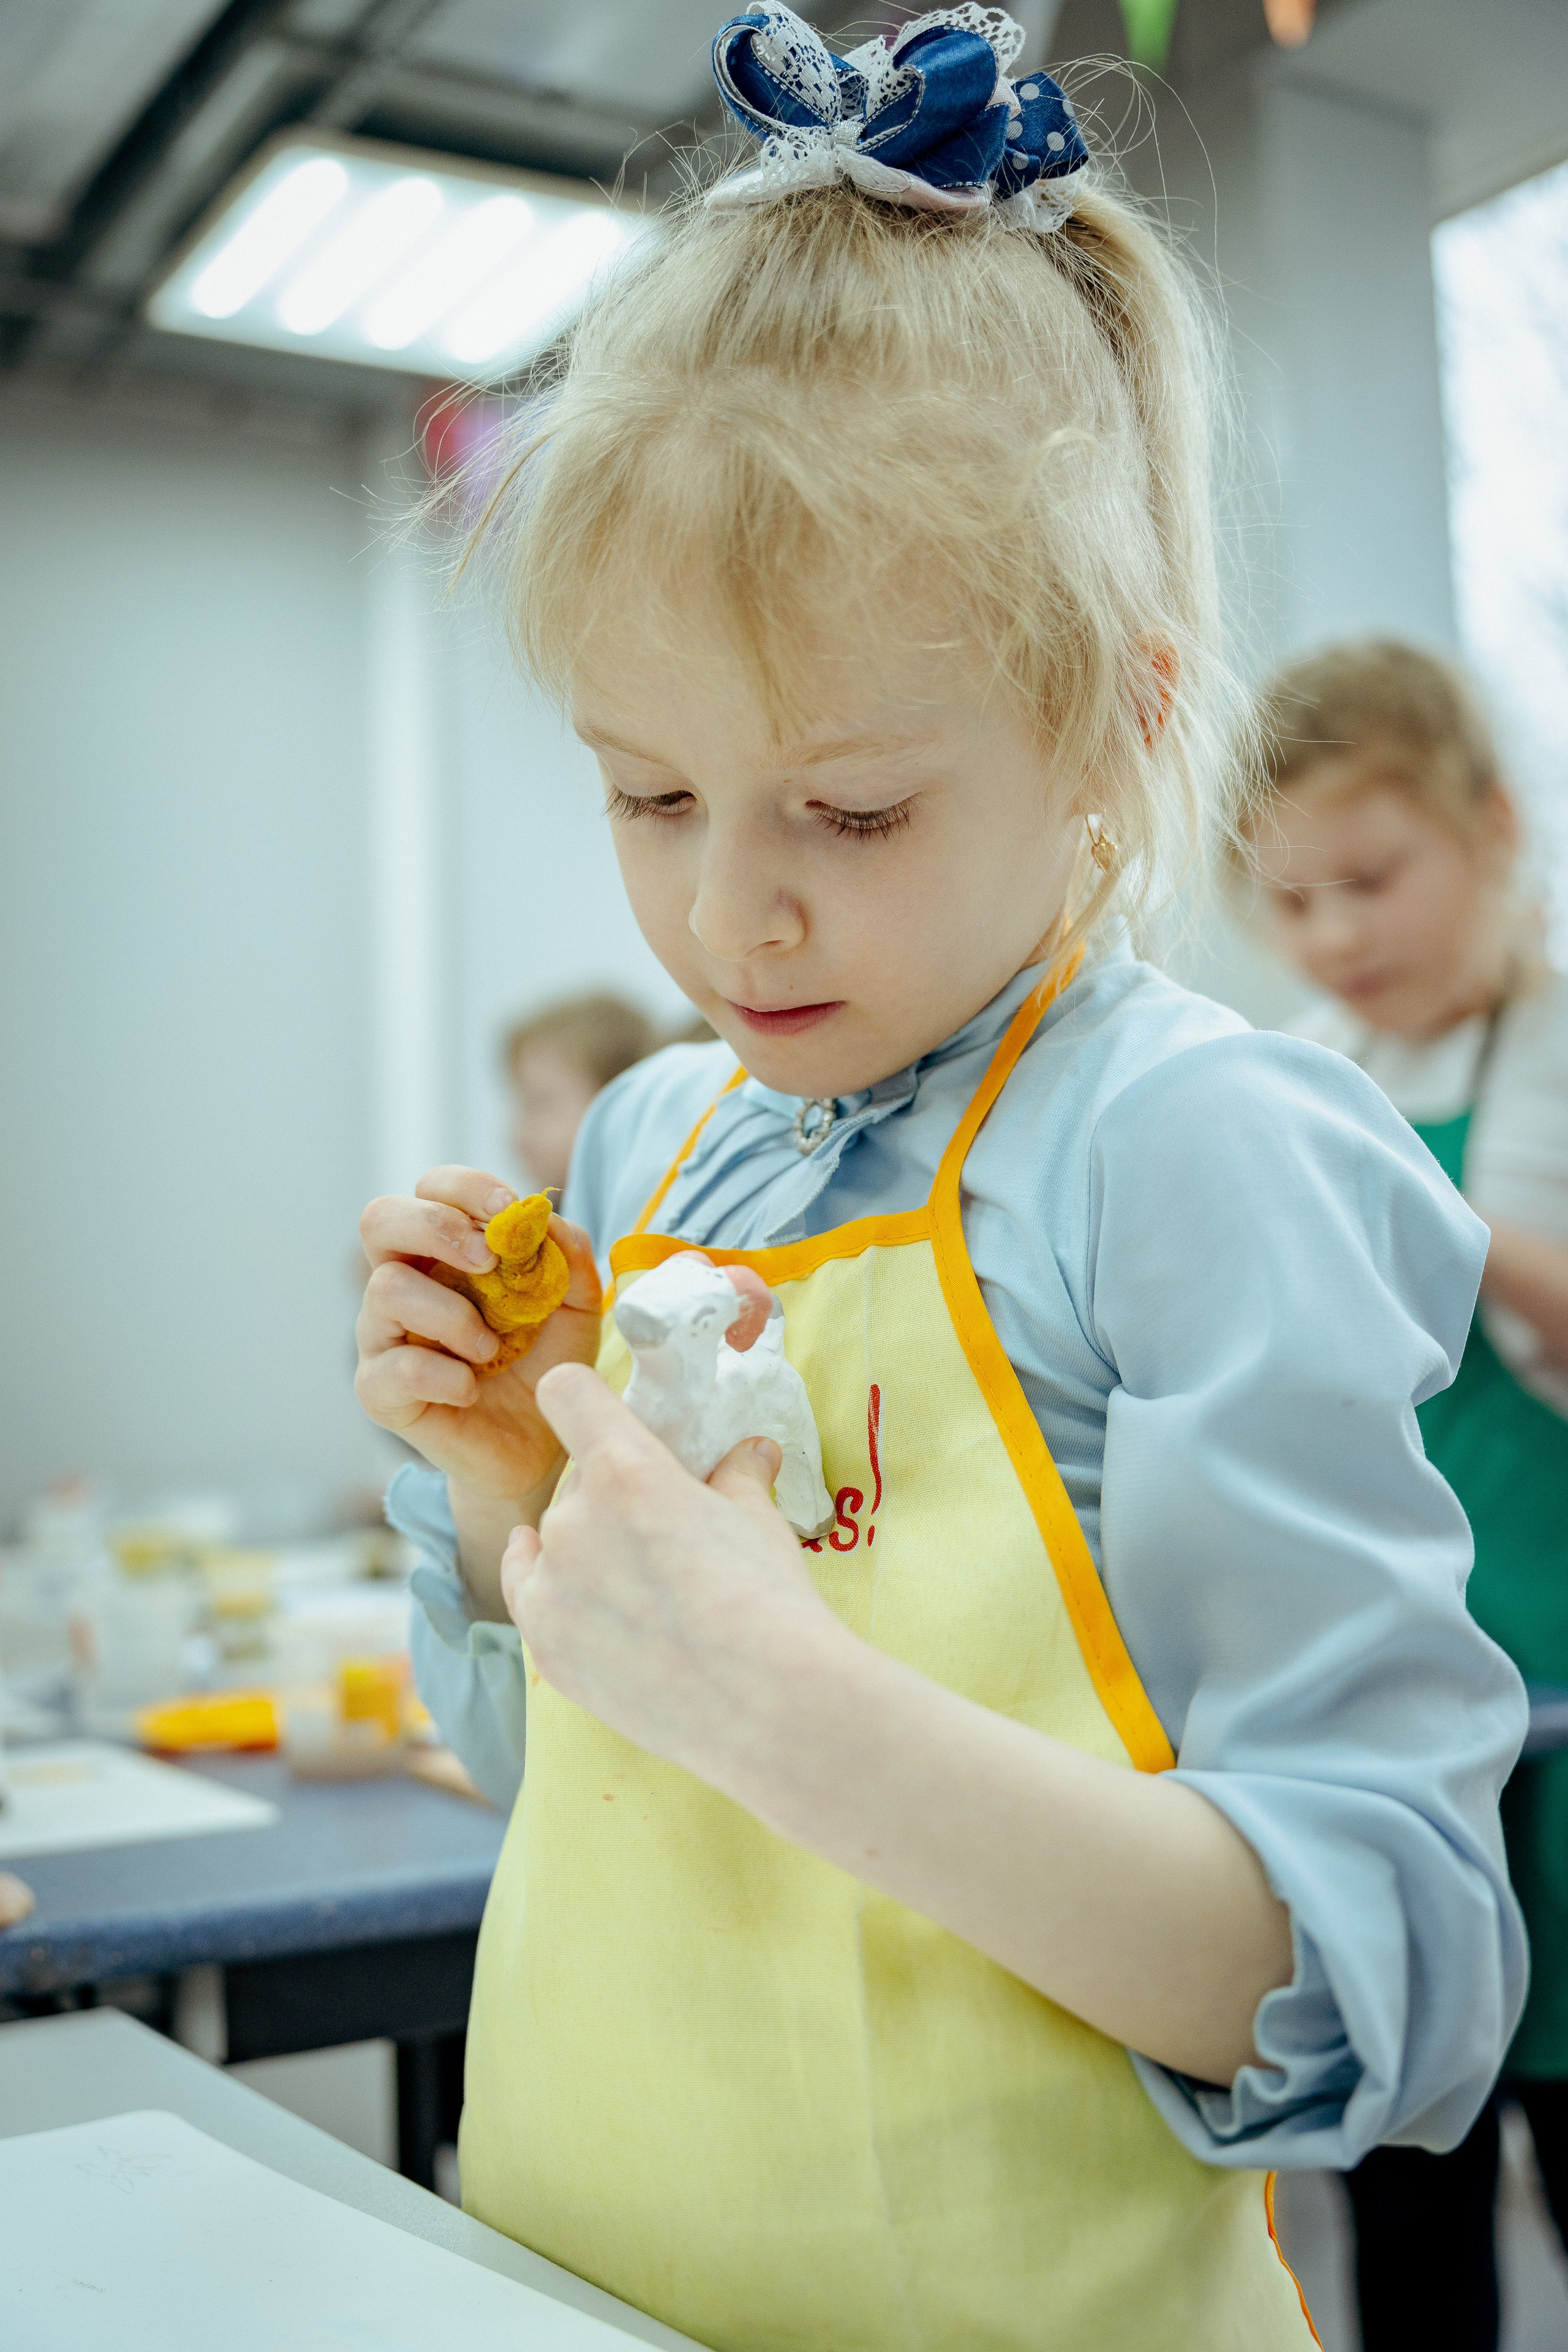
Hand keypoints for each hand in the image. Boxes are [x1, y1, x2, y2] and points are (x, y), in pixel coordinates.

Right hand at [355, 1167, 602, 1507]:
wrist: (539, 1445)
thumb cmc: (546, 1364)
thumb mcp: (576, 1304)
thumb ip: (568, 1253)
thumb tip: (542, 1218)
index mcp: (445, 1251)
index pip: (431, 1189)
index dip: (466, 1188)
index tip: (509, 1212)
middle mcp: (404, 1282)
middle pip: (380, 1218)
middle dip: (436, 1227)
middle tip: (487, 1262)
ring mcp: (383, 1335)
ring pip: (386, 1289)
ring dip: (452, 1314)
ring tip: (491, 1349)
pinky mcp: (378, 1389)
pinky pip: (395, 1366)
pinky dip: (444, 1375)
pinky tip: (472, 1390)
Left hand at [500, 1362, 835, 1778]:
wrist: (766, 1703)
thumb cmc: (769, 1599)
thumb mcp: (758, 1520)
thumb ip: (739, 1475)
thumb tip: (752, 1449)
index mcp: (622, 1470)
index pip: (568, 1393)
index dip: (583, 1396)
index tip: (599, 1415)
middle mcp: (571, 1521)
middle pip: (574, 1483)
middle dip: (610, 1497)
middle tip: (656, 1532)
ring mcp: (551, 1589)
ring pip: (551, 1544)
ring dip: (584, 1551)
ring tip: (641, 1588)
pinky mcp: (546, 1648)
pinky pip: (533, 1598)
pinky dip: (554, 1593)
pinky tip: (583, 1601)